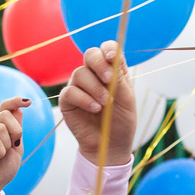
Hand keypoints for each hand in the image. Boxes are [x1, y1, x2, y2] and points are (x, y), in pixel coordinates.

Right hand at [0, 97, 28, 194]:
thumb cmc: (3, 169)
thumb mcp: (16, 148)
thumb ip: (17, 130)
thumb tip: (18, 110)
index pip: (4, 107)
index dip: (15, 101)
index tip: (28, 102)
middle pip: (5, 115)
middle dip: (16, 131)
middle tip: (12, 146)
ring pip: (0, 128)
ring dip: (7, 145)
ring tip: (0, 156)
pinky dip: (0, 152)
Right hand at [59, 41, 136, 164]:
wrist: (110, 145)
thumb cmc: (121, 121)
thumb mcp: (126, 100)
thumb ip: (118, 79)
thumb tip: (111, 59)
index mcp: (112, 70)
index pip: (108, 49)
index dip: (108, 49)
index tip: (112, 58)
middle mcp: (94, 75)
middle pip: (90, 54)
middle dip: (99, 64)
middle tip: (108, 80)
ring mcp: (79, 86)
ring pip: (79, 73)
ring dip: (94, 88)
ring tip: (104, 104)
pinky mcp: (68, 100)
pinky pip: (70, 91)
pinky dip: (84, 99)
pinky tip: (95, 109)